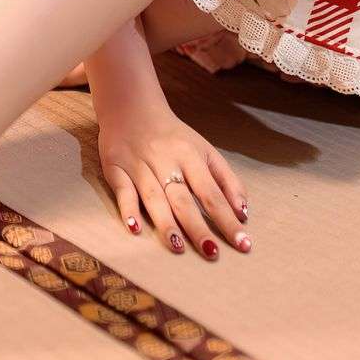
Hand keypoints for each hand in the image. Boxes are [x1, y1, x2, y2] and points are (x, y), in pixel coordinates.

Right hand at [97, 104, 250, 259]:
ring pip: (154, 197)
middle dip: (198, 227)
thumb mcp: (204, 150)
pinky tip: (134, 228)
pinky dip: (128, 208)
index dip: (227, 219)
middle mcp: (165, 159)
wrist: (131, 106)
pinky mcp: (115, 167)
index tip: (243, 244)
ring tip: (177, 248)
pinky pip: (122, 190)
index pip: (211, 192)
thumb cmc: (174, 137)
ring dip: (166, 222)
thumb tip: (243, 213)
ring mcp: (139, 164)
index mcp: (190, 155)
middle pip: (183, 198)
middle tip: (212, 253)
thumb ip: (226, 180)